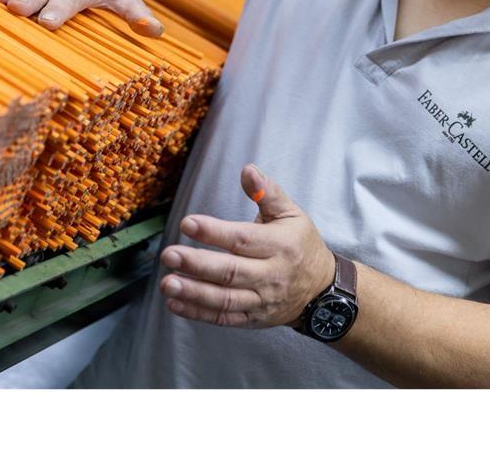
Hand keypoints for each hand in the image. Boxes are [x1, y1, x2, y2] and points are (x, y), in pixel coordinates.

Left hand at [158, 164, 334, 327]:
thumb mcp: (292, 214)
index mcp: (279, 245)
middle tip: (169, 255)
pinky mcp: (253, 319)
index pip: (243, 239)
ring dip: (193, 293)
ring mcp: (261, 300)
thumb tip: (248, 170)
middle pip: (230, 271)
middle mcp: (270, 275)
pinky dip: (198, 313)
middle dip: (197, 264)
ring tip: (167, 284)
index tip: (187, 223)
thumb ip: (267, 192)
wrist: (322, 291)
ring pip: (225, 299)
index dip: (214, 232)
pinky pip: (224, 318)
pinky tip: (175, 303)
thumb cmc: (301, 245)